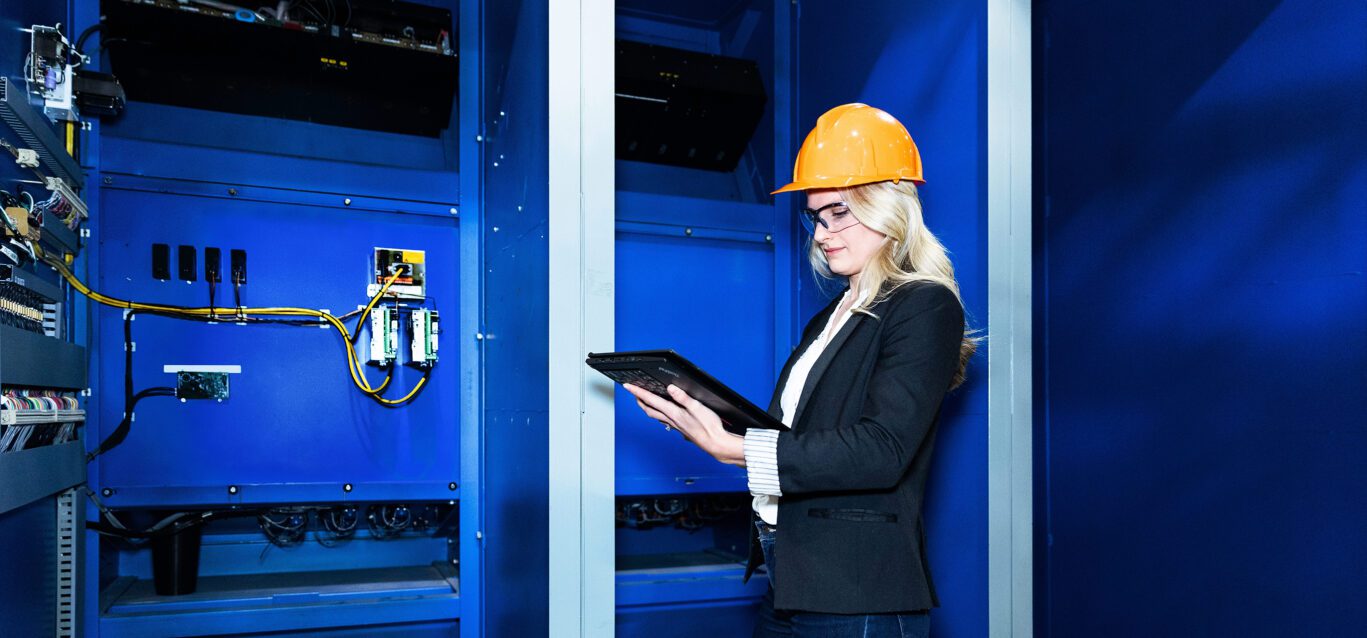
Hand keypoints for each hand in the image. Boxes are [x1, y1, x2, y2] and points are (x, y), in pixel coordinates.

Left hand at [624, 384, 745, 466]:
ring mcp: (676, 426)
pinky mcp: (681, 429)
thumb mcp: (697, 408)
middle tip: (632, 392)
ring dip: (647, 407)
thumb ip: (683, 397)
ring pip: (656, 415)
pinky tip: (663, 413)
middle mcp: (672, 420)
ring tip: (643, 400)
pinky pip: (664, 420)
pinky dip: (659, 414)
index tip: (628, 386)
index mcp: (674, 413)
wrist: (715, 444)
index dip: (638, 392)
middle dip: (639, 400)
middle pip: (649, 409)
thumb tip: (670, 388)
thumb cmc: (709, 428)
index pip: (651, 400)